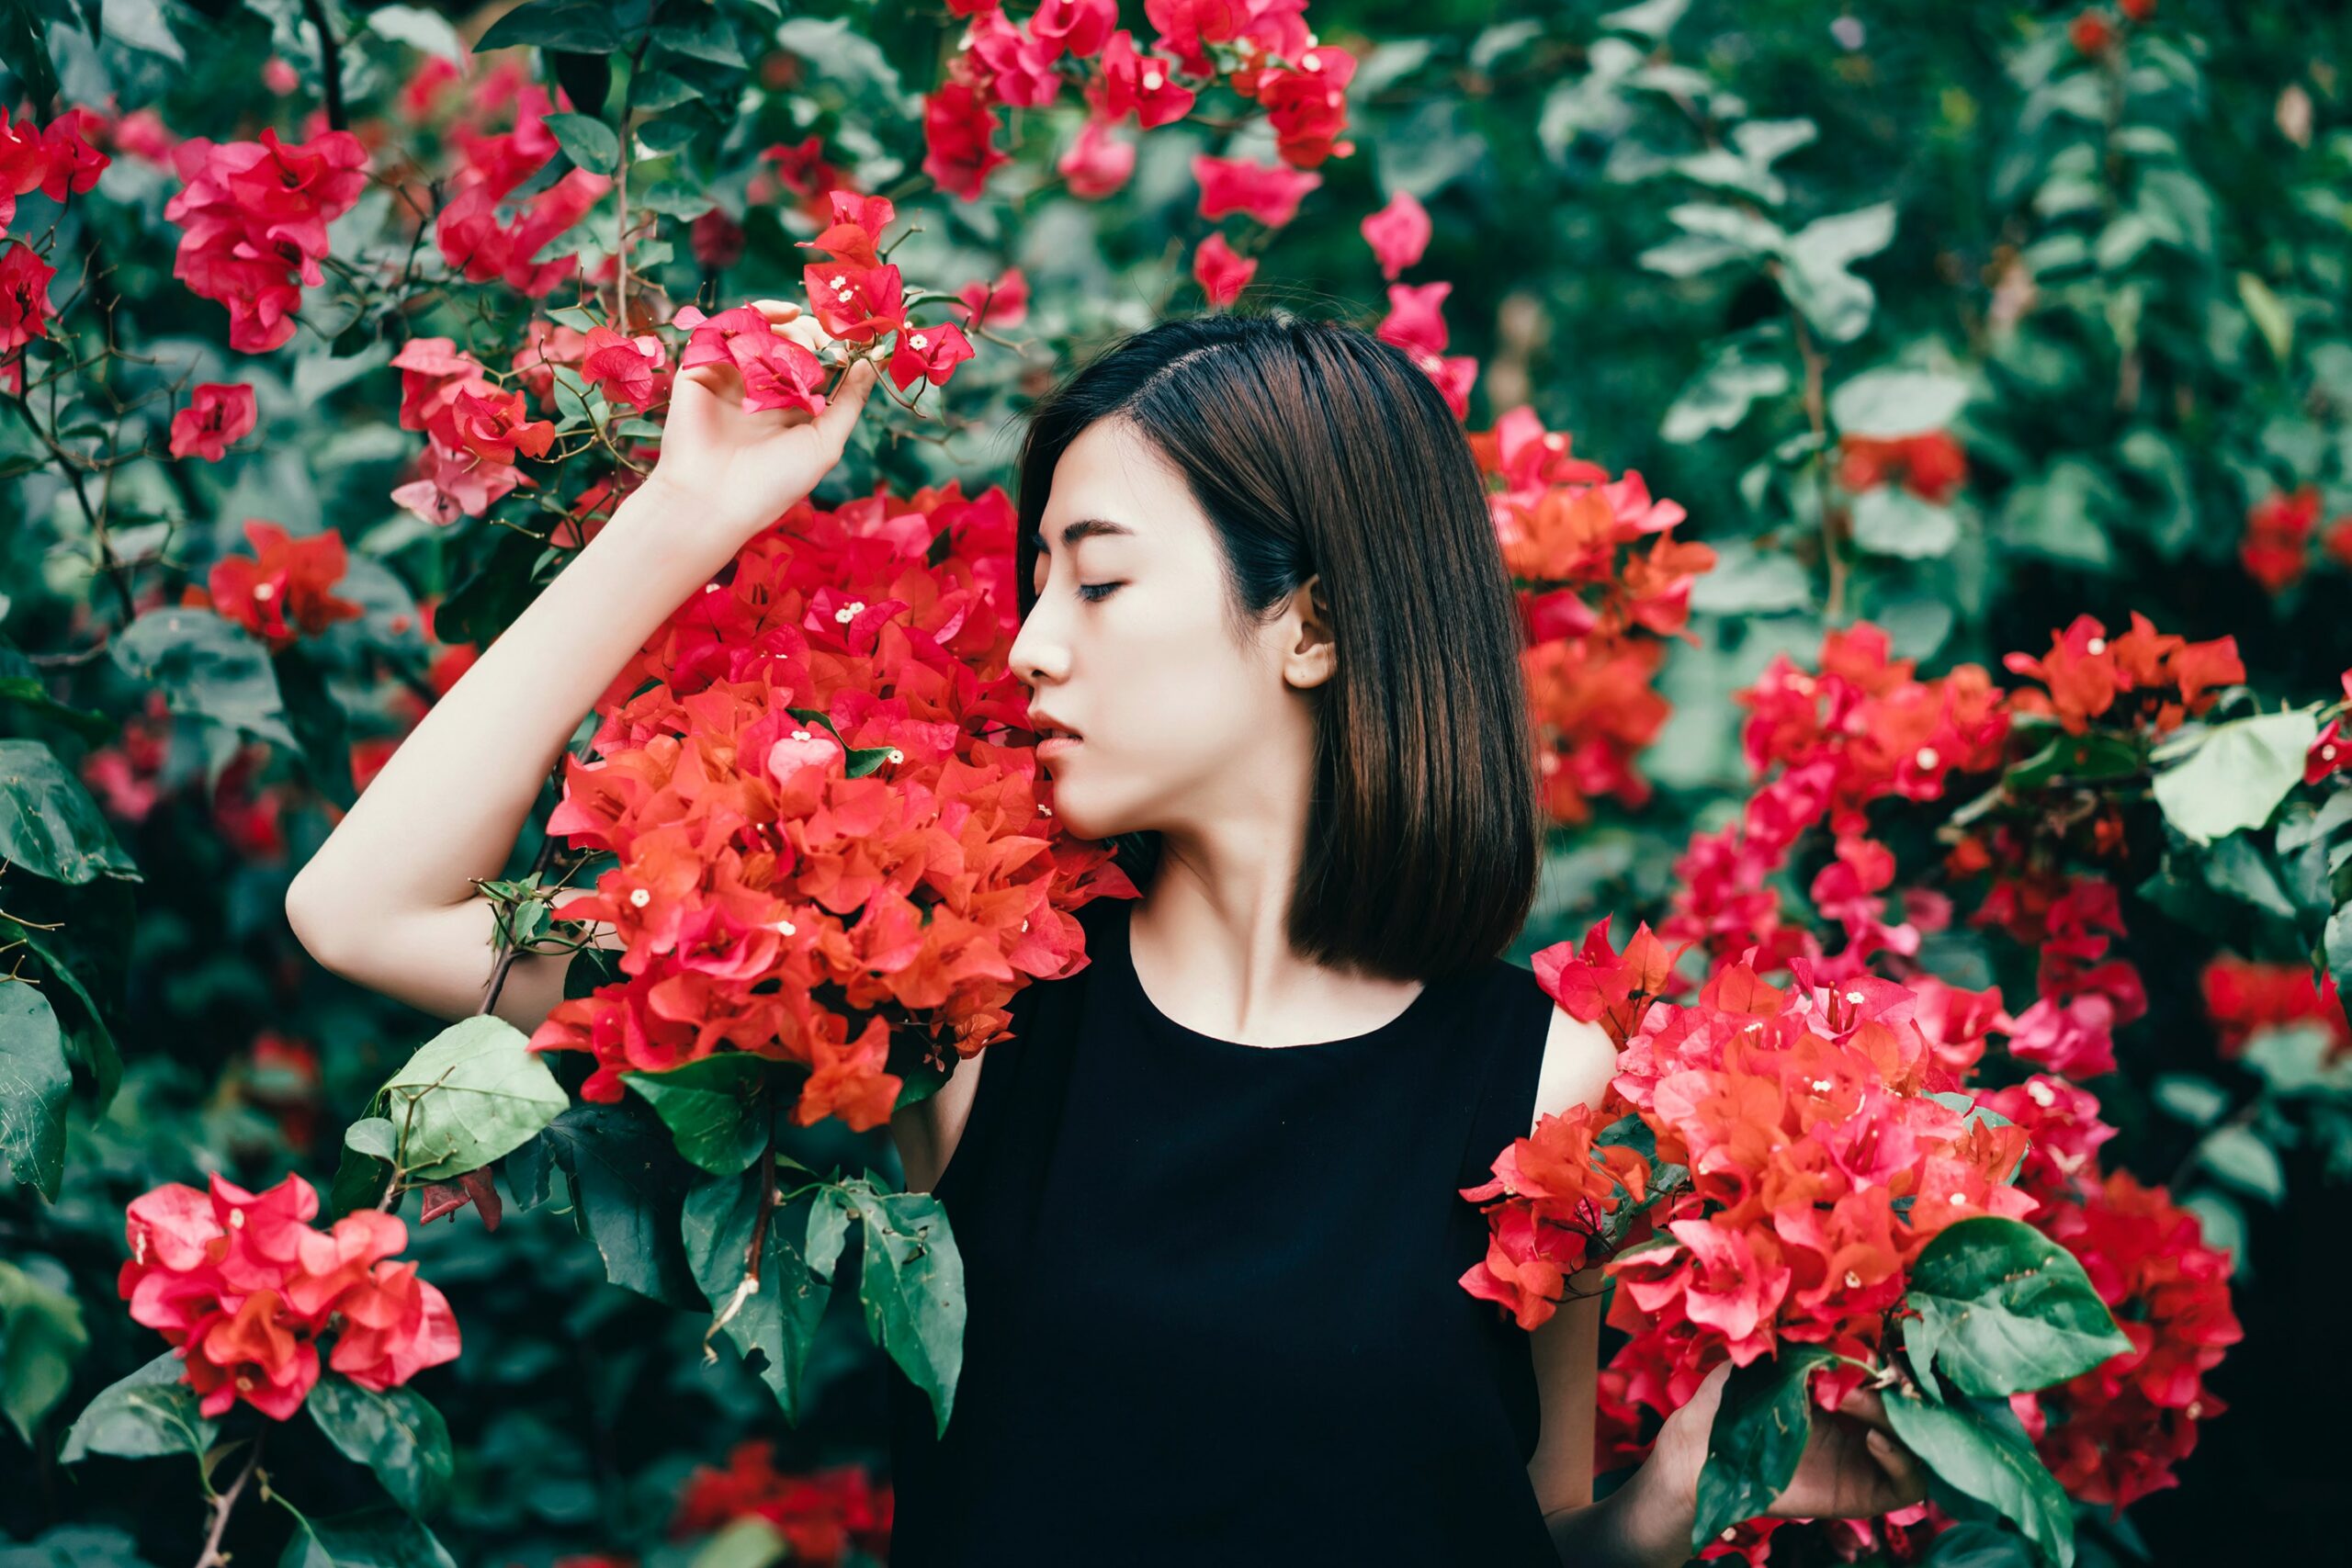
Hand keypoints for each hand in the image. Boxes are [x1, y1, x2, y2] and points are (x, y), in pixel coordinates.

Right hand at [638, 298, 880, 546]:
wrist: (714, 501)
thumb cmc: (774, 482)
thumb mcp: (826, 443)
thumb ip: (849, 401)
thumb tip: (873, 361)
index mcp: (790, 410)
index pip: (816, 367)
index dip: (837, 350)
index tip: (859, 342)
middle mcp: (759, 391)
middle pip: (791, 345)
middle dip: (815, 336)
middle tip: (830, 338)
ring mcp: (730, 378)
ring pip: (761, 333)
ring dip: (789, 327)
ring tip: (807, 335)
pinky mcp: (701, 368)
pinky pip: (727, 329)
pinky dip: (756, 314)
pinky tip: (782, 317)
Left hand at [1656, 1359, 1929, 1524]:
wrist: (1703, 1447)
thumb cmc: (1735, 1396)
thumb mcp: (1777, 1358)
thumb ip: (1815, 1344)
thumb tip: (1853, 1331)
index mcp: (1851, 1388)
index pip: (1899, 1377)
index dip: (1895, 1362)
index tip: (1874, 1349)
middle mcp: (1866, 1423)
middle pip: (1916, 1409)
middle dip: (1899, 1389)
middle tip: (1867, 1376)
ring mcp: (1869, 1458)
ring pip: (1921, 1444)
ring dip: (1901, 1421)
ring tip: (1857, 1403)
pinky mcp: (1864, 1492)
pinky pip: (1909, 1484)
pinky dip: (1904, 1461)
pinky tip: (1874, 1439)